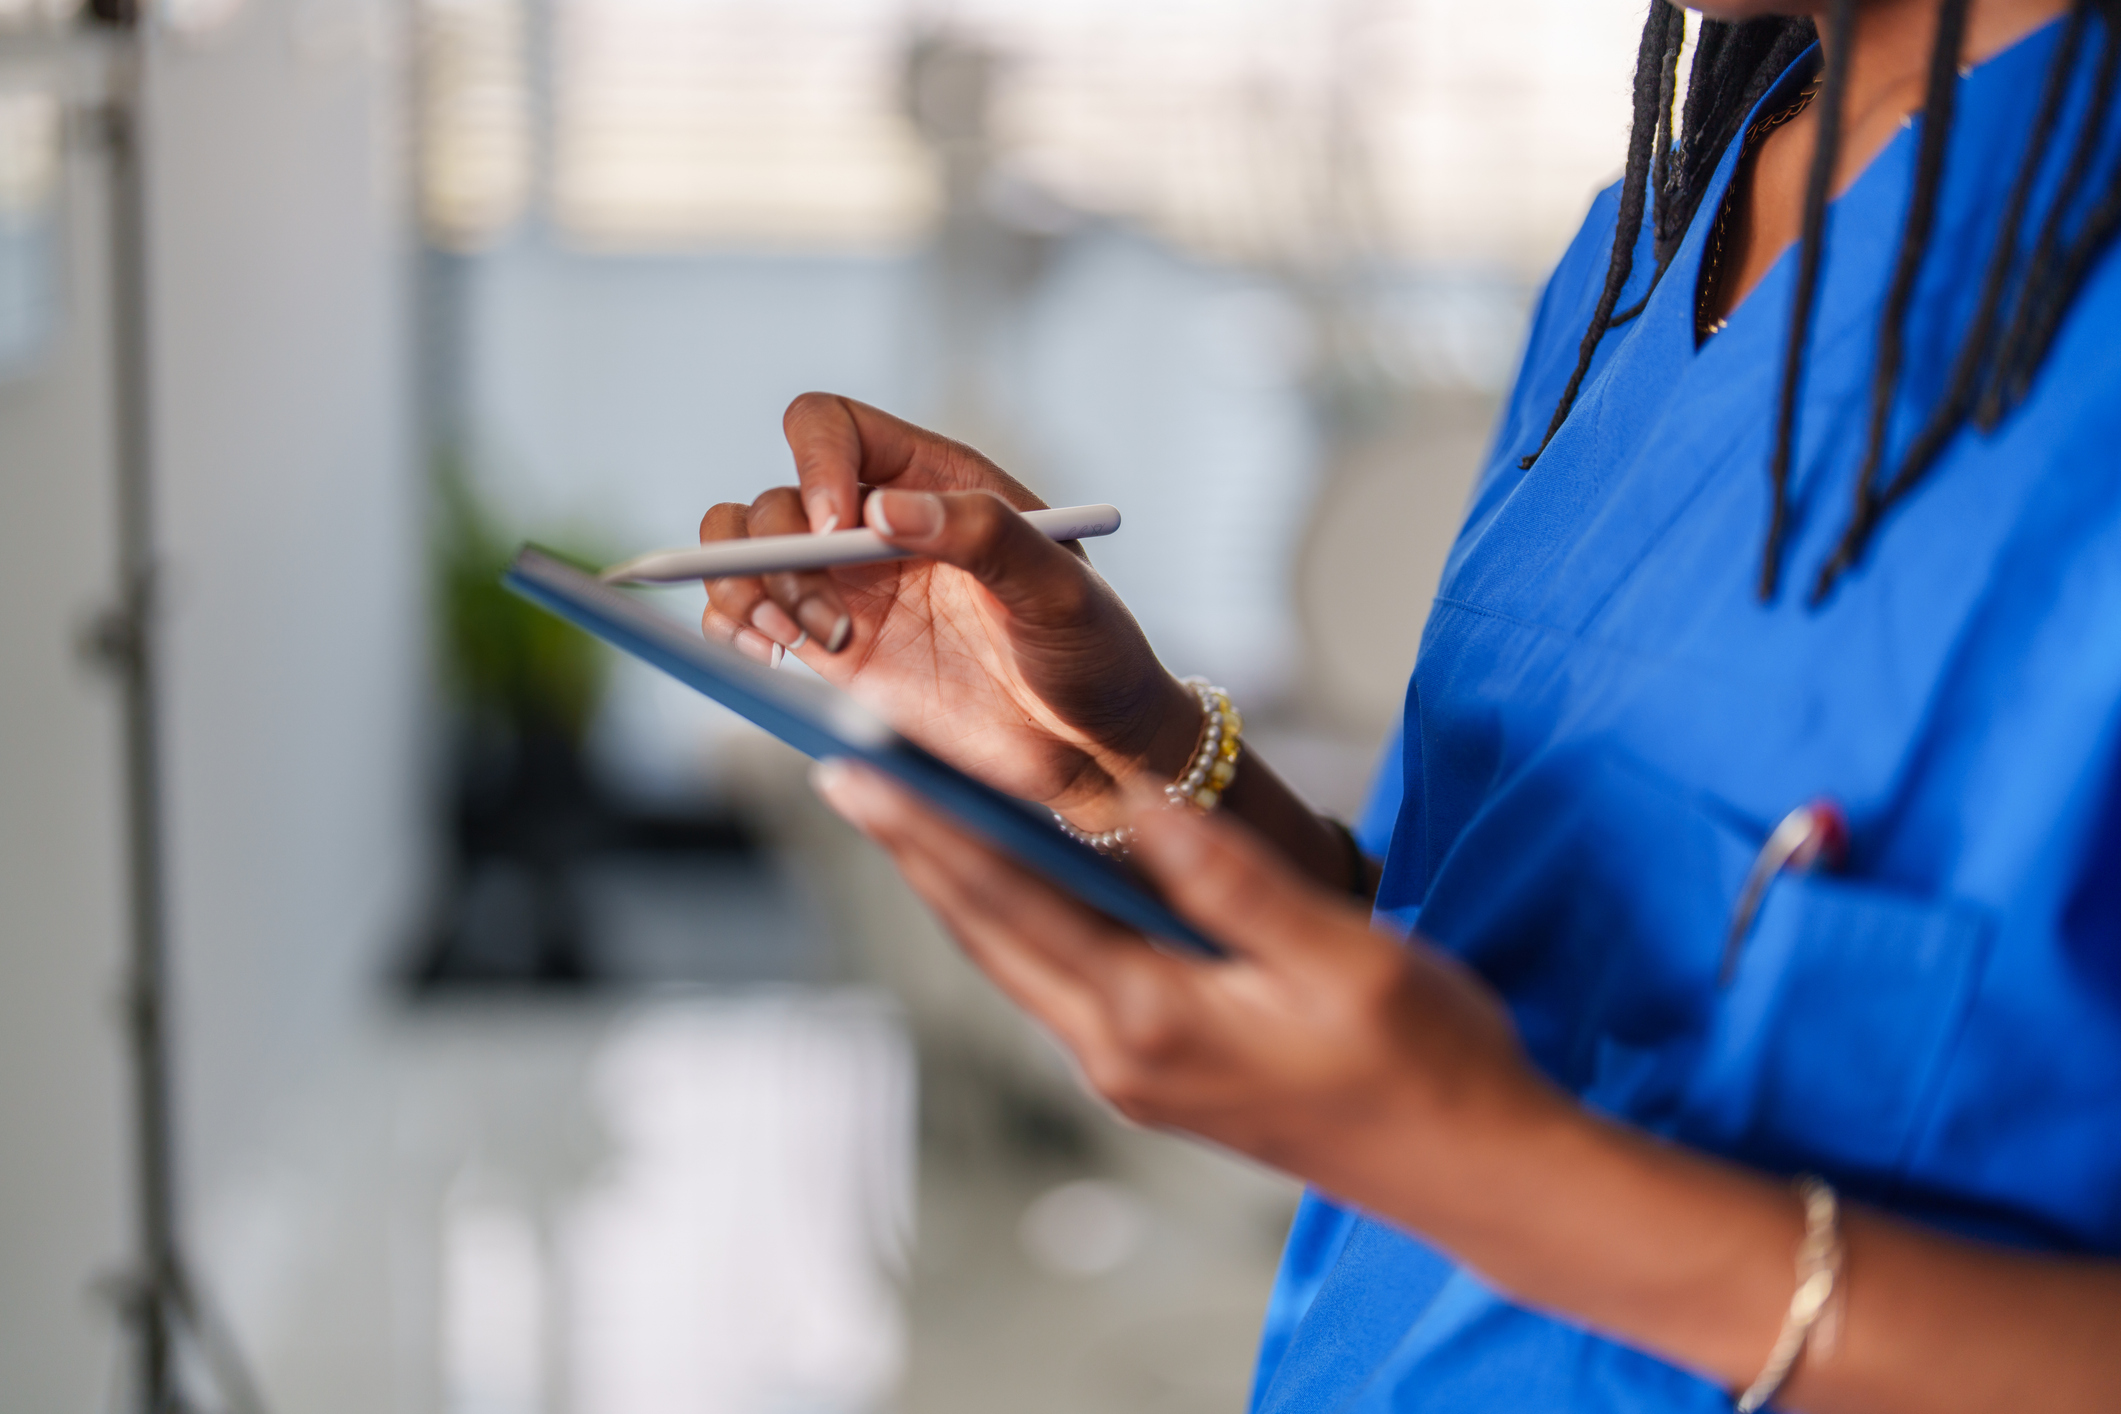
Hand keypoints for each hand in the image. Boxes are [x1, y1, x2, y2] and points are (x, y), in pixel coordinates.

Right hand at [700, 394, 1198, 828]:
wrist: (1093, 748)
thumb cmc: (1094, 654)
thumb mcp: (1061, 587)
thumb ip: (984, 534)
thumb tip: (885, 509)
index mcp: (935, 481)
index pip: (832, 427)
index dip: (814, 462)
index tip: (834, 529)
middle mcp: (879, 526)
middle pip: (774, 498)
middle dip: (773, 551)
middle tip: (824, 620)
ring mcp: (849, 589)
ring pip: (744, 552)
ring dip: (740, 587)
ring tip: (789, 640)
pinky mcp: (833, 652)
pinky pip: (747, 618)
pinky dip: (730, 628)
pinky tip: (764, 658)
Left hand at [811, 758, 1555, 1191]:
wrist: (1475, 1168)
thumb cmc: (1423, 1058)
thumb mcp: (1333, 951)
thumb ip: (1225, 876)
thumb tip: (1134, 799)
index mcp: (1150, 1019)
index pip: (1008, 901)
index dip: (926, 826)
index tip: (855, 768)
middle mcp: (1119, 1055)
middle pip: (988, 933)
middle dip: (916, 848)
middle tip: (847, 770)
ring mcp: (1133, 1072)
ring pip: (1017, 959)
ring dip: (959, 882)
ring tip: (907, 810)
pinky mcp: (1158, 1073)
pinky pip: (1060, 979)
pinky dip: (1019, 916)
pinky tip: (1012, 874)